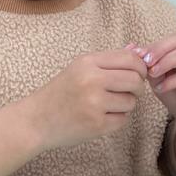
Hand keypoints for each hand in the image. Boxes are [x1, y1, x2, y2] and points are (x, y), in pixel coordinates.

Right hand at [25, 49, 147, 151]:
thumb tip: (139, 50)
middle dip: (137, 87)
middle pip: (135, 80)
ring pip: (131, 101)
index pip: (130, 59)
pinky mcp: (97, 124)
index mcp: (88, 62)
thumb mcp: (80, 68)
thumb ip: (109, 61)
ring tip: (108, 105)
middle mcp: (92, 80)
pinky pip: (123, 119)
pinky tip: (102, 117)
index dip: (140, 67)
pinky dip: (117, 119)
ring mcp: (95, 103)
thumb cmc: (60, 93)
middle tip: (127, 92)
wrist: (35, 120)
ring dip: (125, 105)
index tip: (137, 74)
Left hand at [134, 34, 175, 130]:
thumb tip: (131, 48)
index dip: (155, 45)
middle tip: (145, 61)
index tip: (137, 55)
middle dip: (160, 49)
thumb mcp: (157, 76)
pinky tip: (160, 88)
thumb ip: (148, 63)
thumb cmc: (175, 92)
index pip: (172, 39)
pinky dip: (172, 81)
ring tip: (152, 73)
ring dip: (167, 61)